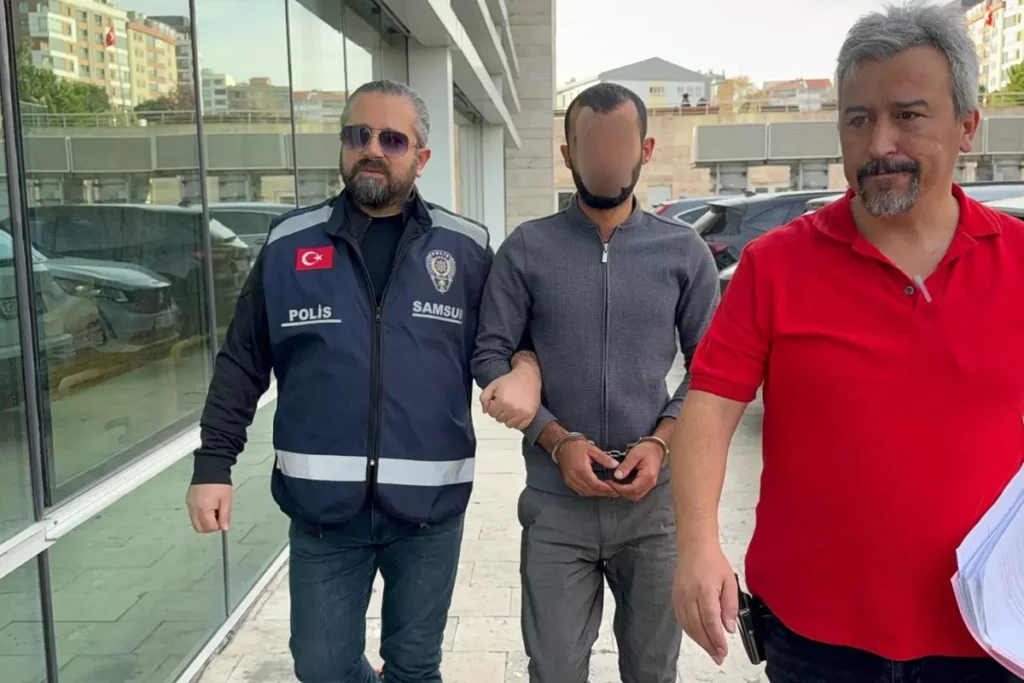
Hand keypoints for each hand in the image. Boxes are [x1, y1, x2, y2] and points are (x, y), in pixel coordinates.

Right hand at [186, 484, 232, 532]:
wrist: (210, 469)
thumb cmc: (219, 484)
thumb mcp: (226, 500)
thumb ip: (225, 516)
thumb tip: (225, 528)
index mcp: (203, 509)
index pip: (209, 527)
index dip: (218, 526)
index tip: (223, 518)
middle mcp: (193, 509)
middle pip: (199, 528)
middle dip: (210, 527)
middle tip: (218, 516)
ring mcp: (189, 505)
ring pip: (195, 523)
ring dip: (204, 521)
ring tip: (213, 510)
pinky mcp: (188, 501)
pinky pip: (193, 514)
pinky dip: (200, 515)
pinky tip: (208, 506)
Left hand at [480, 366, 540, 429]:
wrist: (527, 376)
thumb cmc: (511, 380)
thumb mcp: (493, 385)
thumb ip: (484, 398)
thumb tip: (485, 411)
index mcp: (502, 401)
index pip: (491, 413)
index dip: (493, 407)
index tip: (497, 402)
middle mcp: (512, 408)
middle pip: (499, 419)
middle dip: (500, 412)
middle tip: (505, 404)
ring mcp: (522, 413)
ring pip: (509, 425)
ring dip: (508, 418)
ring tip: (511, 409)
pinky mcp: (530, 415)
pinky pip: (520, 426)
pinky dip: (517, 422)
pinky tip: (517, 414)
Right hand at [555, 439, 620, 496]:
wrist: (562, 446)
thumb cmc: (577, 447)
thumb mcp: (592, 449)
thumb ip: (604, 458)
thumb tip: (616, 465)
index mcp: (581, 469)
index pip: (595, 484)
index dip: (606, 489)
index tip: (616, 489)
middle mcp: (574, 478)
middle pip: (591, 490)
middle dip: (604, 493)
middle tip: (616, 492)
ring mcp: (570, 481)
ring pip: (586, 493)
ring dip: (598, 494)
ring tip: (609, 492)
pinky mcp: (568, 482)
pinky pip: (580, 491)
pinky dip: (590, 492)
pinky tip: (597, 490)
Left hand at [609, 441, 663, 501]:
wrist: (657, 448)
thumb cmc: (646, 449)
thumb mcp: (634, 454)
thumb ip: (626, 465)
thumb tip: (617, 476)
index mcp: (647, 476)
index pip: (633, 489)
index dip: (620, 489)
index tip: (610, 483)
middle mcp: (650, 483)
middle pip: (634, 495)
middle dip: (621, 492)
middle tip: (610, 484)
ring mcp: (649, 485)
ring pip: (636, 496)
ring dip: (624, 493)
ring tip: (614, 485)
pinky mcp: (647, 484)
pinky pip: (638, 492)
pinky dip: (628, 491)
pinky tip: (621, 485)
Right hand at [672, 541, 737, 665]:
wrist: (694, 547)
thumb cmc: (714, 562)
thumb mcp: (730, 581)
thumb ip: (730, 605)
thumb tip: (728, 628)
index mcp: (705, 590)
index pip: (710, 621)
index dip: (716, 639)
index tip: (723, 651)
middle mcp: (689, 595)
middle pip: (697, 627)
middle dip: (709, 645)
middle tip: (718, 657)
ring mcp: (680, 597)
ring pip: (688, 626)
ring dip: (699, 641)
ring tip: (711, 651)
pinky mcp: (675, 598)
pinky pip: (681, 620)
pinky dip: (690, 631)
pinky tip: (699, 637)